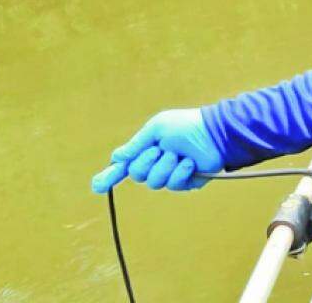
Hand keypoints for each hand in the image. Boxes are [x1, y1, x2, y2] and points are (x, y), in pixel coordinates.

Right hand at [91, 108, 223, 193]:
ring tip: (179, 154)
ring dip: (166, 166)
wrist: (215, 133)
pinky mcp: (186, 182)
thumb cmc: (186, 125)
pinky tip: (190, 162)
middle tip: (161, 149)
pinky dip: (181, 172)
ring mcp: (171, 174)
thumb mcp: (157, 128)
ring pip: (155, 182)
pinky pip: (174, 184)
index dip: (110, 176)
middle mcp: (156, 163)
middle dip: (147, 162)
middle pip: (138, 174)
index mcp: (147, 149)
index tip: (97, 187)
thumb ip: (136, 144)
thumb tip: (116, 156)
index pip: (124, 166)